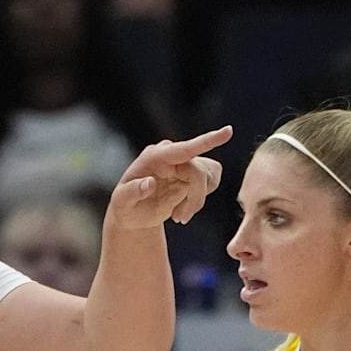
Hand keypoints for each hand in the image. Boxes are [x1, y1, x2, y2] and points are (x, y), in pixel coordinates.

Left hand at [107, 125, 232, 229]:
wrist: (133, 212)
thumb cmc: (125, 206)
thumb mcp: (122, 202)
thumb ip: (133, 192)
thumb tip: (150, 183)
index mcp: (155, 157)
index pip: (184, 149)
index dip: (207, 141)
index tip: (229, 131)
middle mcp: (172, 155)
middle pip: (199, 172)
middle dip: (195, 199)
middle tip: (180, 219)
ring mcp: (184, 162)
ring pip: (209, 177)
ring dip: (197, 201)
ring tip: (178, 214)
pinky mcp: (194, 171)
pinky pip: (212, 181)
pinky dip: (200, 199)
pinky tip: (183, 206)